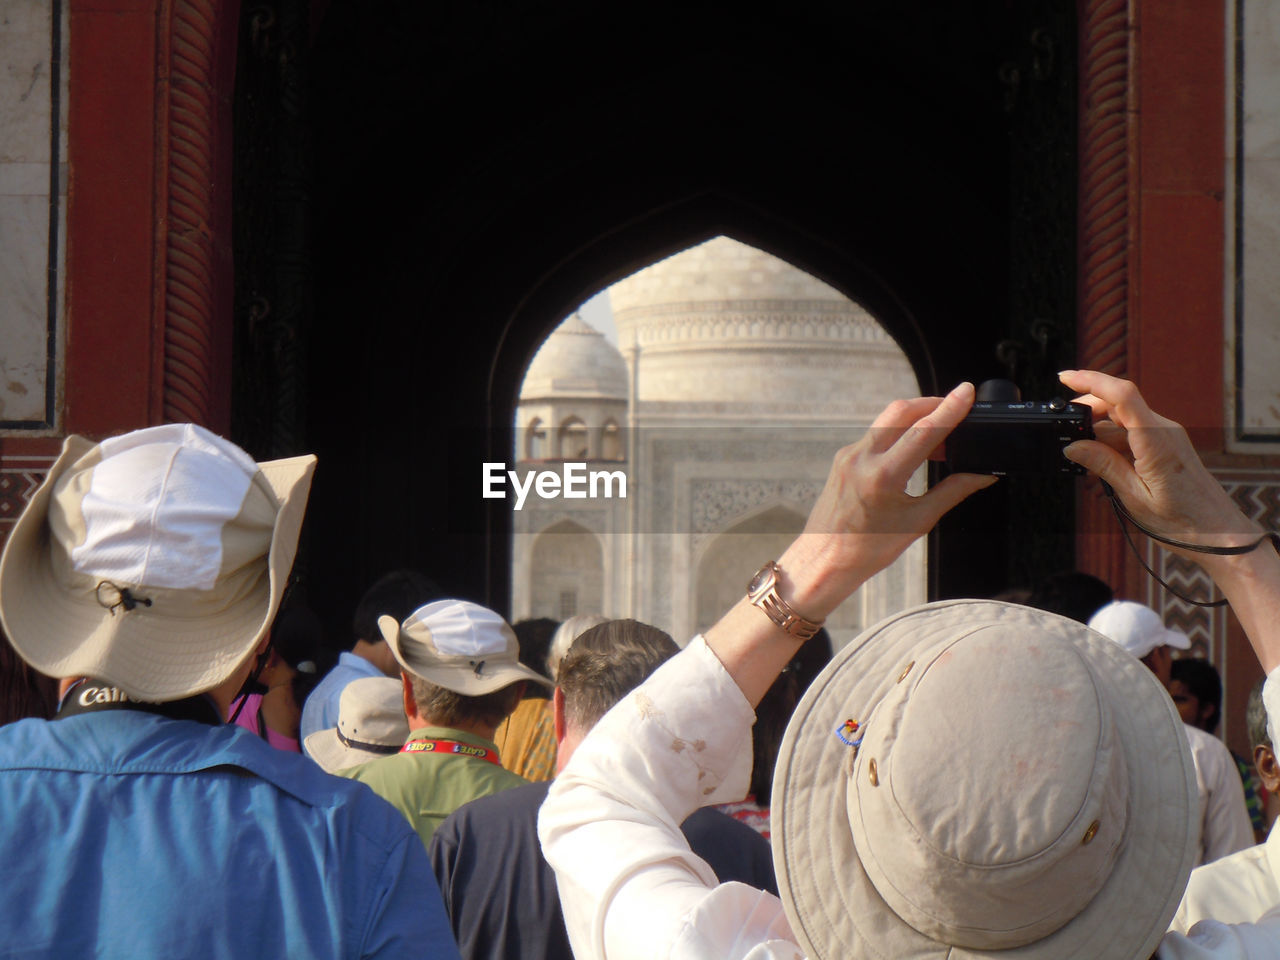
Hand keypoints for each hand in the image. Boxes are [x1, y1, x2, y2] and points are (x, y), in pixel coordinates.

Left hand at [781, 382, 997, 616]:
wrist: (824, 560)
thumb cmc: (867, 549)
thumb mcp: (918, 522)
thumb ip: (952, 492)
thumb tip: (982, 474)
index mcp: (882, 476)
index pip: (924, 431)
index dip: (950, 408)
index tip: (967, 391)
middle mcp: (861, 458)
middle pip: (901, 412)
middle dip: (932, 404)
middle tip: (957, 410)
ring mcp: (848, 455)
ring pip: (886, 420)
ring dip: (915, 418)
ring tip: (940, 438)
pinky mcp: (843, 458)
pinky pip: (875, 434)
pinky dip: (898, 432)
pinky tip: (913, 449)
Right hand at [1058, 370, 1262, 555]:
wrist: (1217, 533)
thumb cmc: (1182, 520)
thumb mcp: (1134, 496)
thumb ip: (1103, 465)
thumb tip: (1072, 446)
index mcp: (1156, 441)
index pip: (1122, 396)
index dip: (1092, 381)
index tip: (1064, 378)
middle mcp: (1163, 430)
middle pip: (1117, 403)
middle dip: (1086, 412)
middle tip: (1064, 434)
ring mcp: (1165, 436)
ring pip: (1121, 421)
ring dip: (1097, 435)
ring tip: (1085, 466)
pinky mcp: (1164, 445)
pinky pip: (1131, 434)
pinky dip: (1110, 445)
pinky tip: (1100, 467)